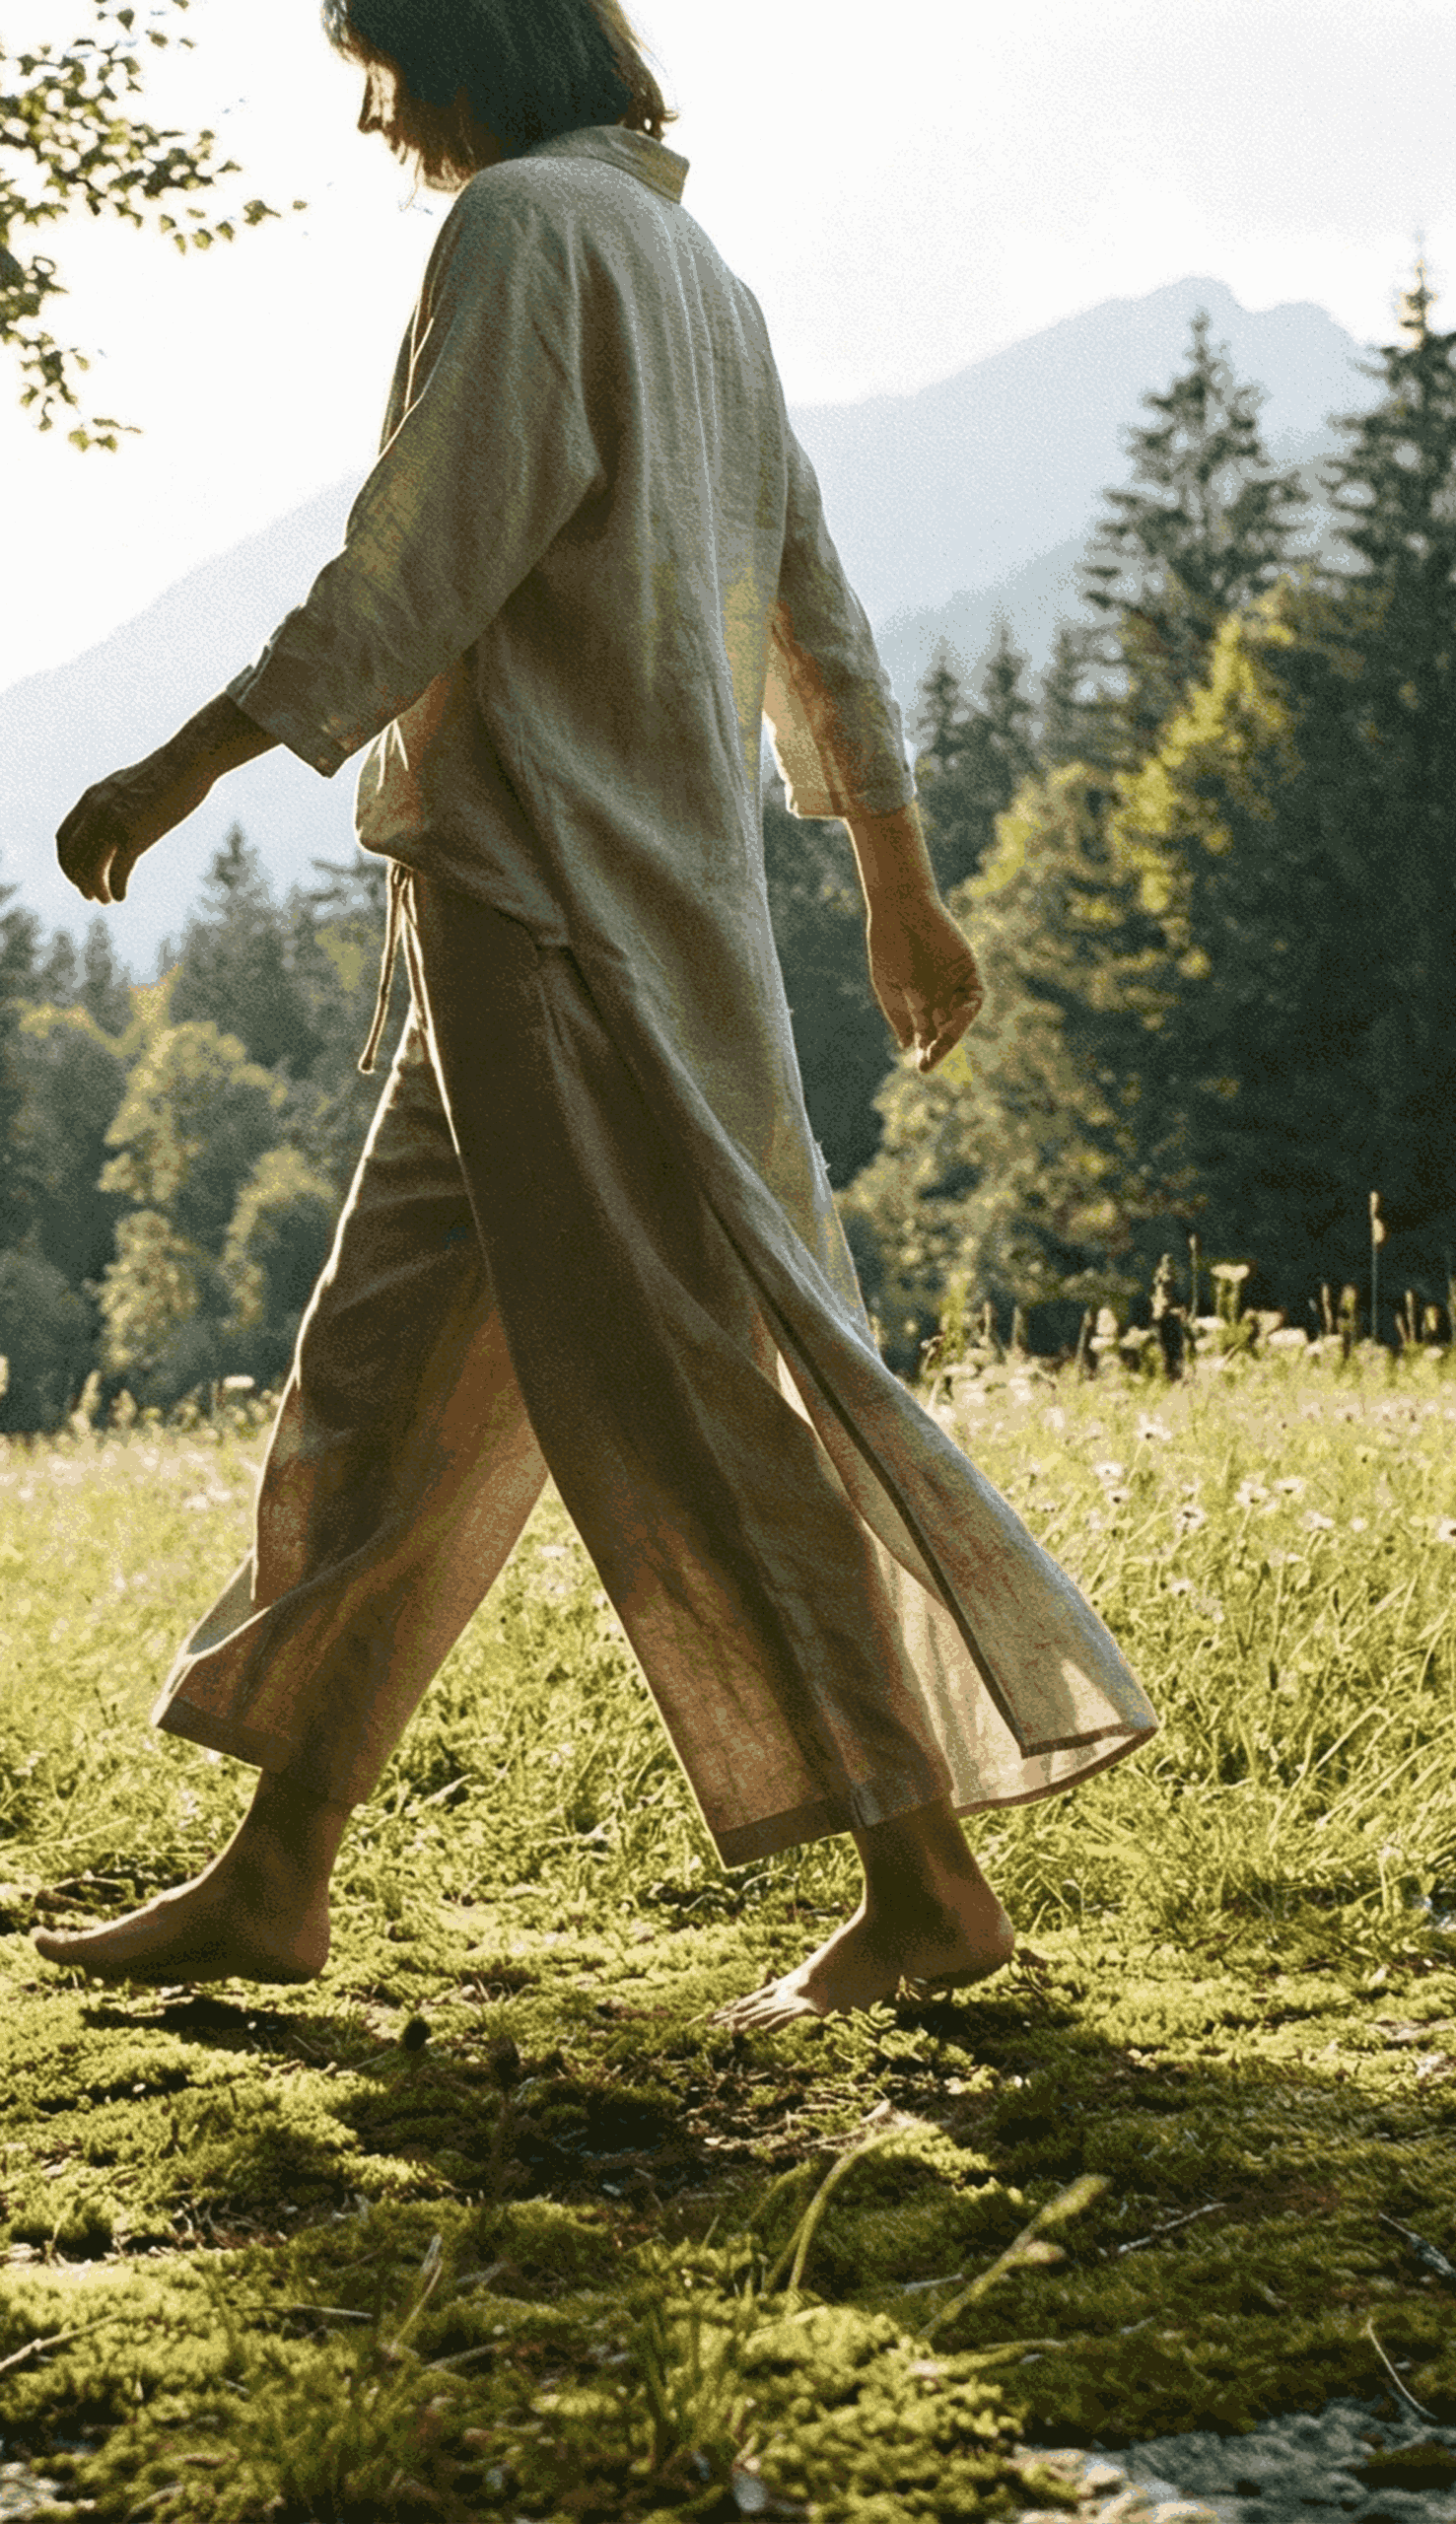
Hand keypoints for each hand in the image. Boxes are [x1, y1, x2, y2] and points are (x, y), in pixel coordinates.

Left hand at [56, 741, 215, 904]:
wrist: (187, 762)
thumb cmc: (166, 774)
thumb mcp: (129, 786)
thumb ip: (114, 802)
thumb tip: (116, 818)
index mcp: (91, 798)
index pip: (63, 837)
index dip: (67, 862)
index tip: (79, 876)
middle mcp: (95, 811)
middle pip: (72, 856)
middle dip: (77, 880)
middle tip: (90, 895)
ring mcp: (113, 822)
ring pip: (91, 868)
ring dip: (95, 889)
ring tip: (106, 900)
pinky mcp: (134, 834)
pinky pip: (117, 871)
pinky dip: (116, 888)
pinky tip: (122, 897)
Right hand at [867, 892, 983, 1072]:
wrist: (900, 909)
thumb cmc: (888, 946)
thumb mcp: (888, 986)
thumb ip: (899, 1015)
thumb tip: (909, 1046)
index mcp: (918, 1002)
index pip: (927, 1035)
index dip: (926, 1052)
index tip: (922, 1068)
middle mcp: (939, 996)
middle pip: (945, 1030)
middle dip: (939, 1048)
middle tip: (929, 1062)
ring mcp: (953, 983)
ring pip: (960, 1018)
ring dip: (954, 1033)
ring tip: (941, 1044)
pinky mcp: (967, 969)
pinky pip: (974, 997)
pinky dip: (969, 1011)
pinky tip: (957, 1018)